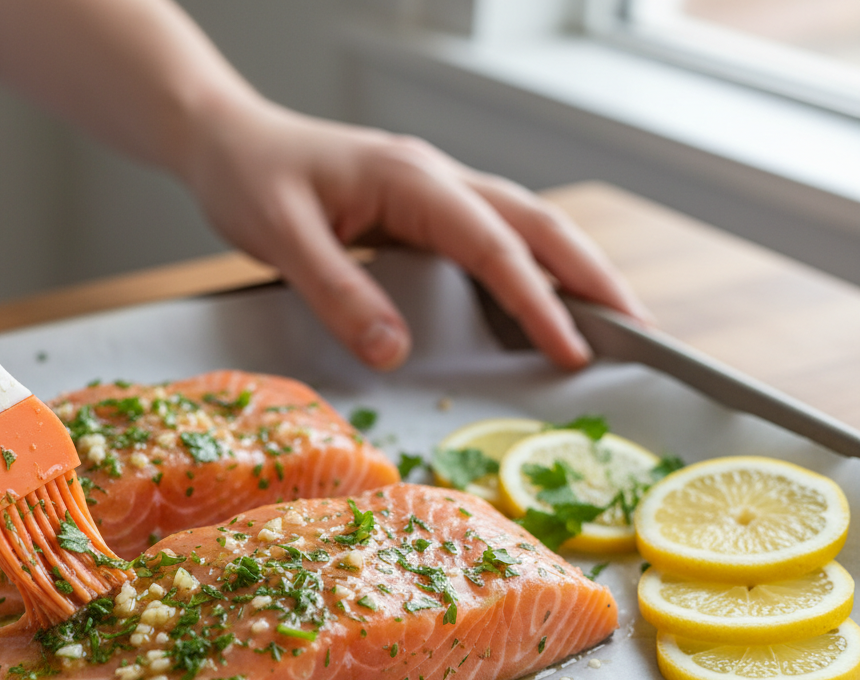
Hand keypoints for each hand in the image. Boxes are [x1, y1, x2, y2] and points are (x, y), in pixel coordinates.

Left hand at [178, 99, 651, 370]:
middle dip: (592, 274)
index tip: (571, 351)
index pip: (494, 245)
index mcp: (411, 179)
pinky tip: (540, 300)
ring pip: (523, 224)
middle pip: (536, 223)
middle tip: (639, 329)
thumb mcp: (282, 237)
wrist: (226, 140)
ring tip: (611, 317)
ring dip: (571, 268)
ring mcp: (432, 190)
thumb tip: (395, 352)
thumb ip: (338, 292)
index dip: (537, 301)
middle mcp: (435, 178)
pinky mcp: (419, 208)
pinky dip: (528, 267)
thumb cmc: (249, 178)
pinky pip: (490, 236)